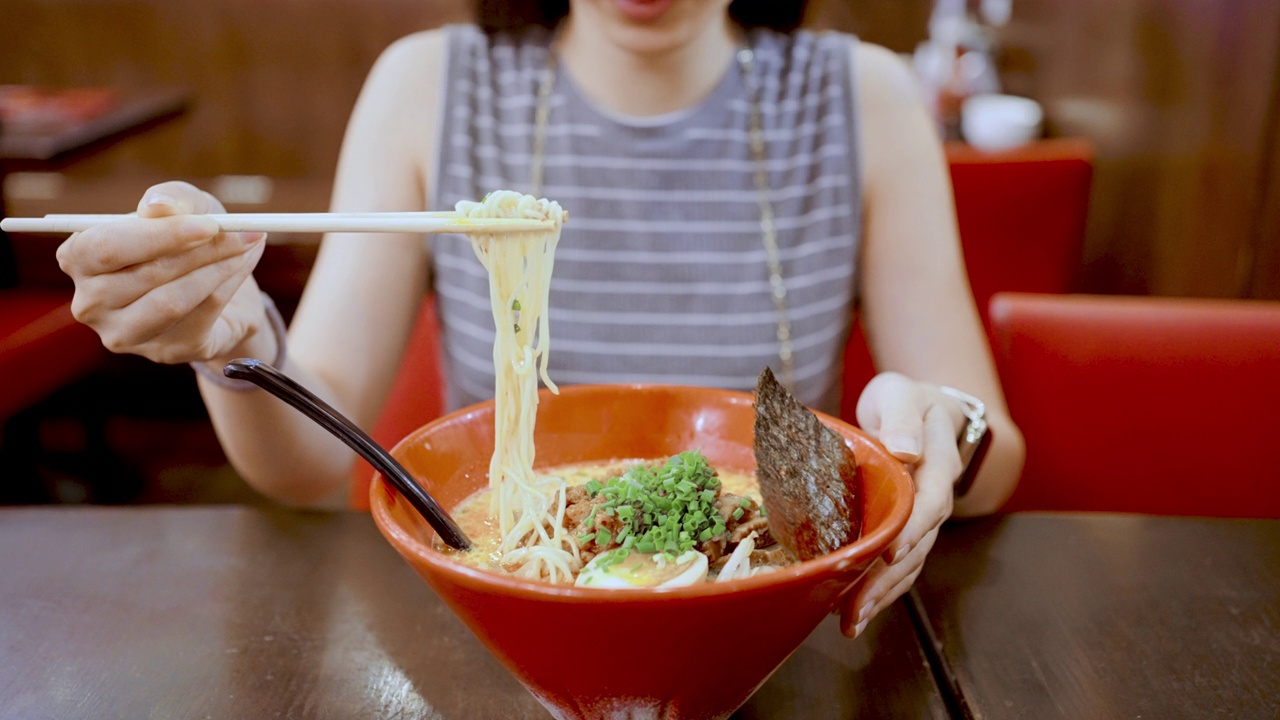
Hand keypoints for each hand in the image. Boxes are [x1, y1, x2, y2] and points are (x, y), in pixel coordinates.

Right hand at [56, 181, 270, 364]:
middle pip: (146, 275)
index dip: (160, 235)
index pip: (106, 248)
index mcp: (78, 259)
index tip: (209, 224)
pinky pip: (203, 315)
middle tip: (241, 233)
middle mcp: (91, 303)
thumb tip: (158, 206)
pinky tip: (244, 265)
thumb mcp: (185, 208)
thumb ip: (172, 199)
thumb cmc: (187, 240)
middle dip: (201, 250)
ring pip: (174, 300)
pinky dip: (230, 285)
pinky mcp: (166, 351)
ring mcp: (124, 334)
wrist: (219, 289)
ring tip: (247, 245)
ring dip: (219, 269)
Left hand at [840, 372, 963, 637]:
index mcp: (937, 465)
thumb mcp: (902, 395)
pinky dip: (877, 590)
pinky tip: (852, 611)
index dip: (911, 529)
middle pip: (916, 545)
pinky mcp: (905, 531)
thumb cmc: (908, 400)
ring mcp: (921, 520)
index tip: (887, 553)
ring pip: (907, 564)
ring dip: (880, 595)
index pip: (928, 502)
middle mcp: (933, 499)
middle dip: (886, 580)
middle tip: (854, 608)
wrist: (922, 409)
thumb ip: (904, 419)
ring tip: (849, 621)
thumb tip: (905, 450)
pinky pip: (896, 565)